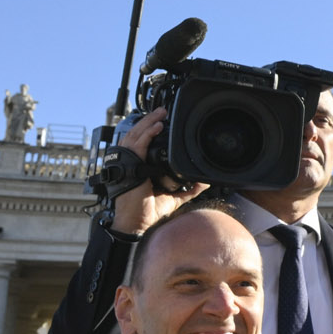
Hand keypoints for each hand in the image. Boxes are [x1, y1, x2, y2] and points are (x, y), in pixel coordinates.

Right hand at [109, 110, 206, 234]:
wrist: (136, 222)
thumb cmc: (148, 211)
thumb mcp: (173, 197)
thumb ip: (188, 189)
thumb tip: (205, 182)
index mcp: (138, 166)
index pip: (140, 143)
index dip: (148, 130)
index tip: (161, 121)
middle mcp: (131, 162)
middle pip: (136, 135)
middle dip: (149, 121)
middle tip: (162, 111)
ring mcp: (128, 163)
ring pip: (135, 135)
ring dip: (148, 122)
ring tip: (160, 113)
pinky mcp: (129, 166)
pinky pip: (137, 144)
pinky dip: (147, 133)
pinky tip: (157, 126)